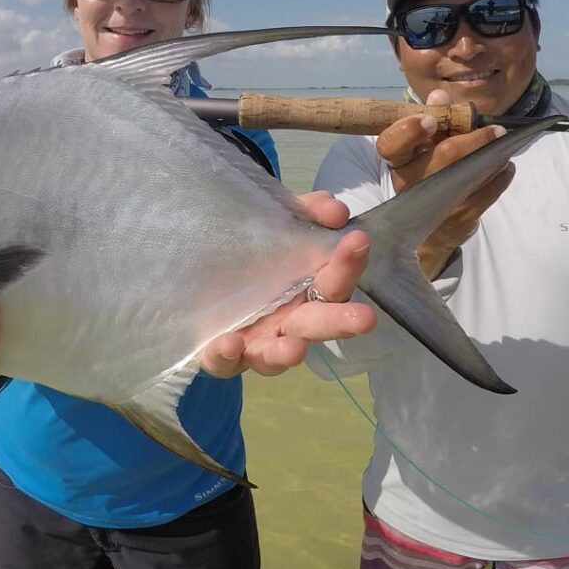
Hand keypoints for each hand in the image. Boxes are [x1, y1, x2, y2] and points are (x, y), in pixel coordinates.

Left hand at [200, 191, 374, 377]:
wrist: (203, 273)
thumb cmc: (253, 252)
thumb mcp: (278, 223)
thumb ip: (306, 213)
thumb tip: (334, 207)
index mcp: (309, 291)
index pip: (335, 280)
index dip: (348, 264)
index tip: (358, 239)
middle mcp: (289, 321)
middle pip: (318, 324)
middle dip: (341, 322)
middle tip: (365, 319)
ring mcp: (257, 341)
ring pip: (276, 353)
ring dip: (286, 353)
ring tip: (294, 350)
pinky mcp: (222, 355)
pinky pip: (225, 362)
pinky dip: (227, 356)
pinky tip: (229, 343)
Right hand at [376, 88, 514, 277]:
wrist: (433, 230)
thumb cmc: (429, 176)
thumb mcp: (426, 147)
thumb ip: (435, 118)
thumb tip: (440, 95)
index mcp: (399, 160)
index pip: (390, 144)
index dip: (407, 131)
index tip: (430, 120)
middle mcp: (410, 183)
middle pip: (443, 156)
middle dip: (475, 139)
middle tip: (497, 130)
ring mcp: (435, 204)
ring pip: (471, 173)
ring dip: (493, 156)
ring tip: (504, 144)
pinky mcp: (459, 219)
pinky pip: (486, 193)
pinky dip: (500, 176)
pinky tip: (506, 166)